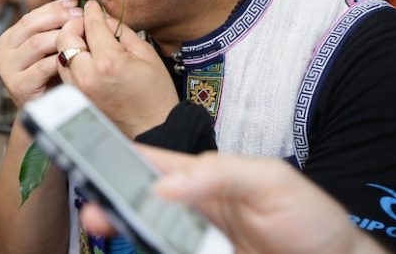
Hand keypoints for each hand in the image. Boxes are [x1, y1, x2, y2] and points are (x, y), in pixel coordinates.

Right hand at [0, 0, 81, 107]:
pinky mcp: (17, 85)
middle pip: (33, 25)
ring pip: (38, 43)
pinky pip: (43, 66)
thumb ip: (58, 28)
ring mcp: (8, 68)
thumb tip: (79, 5)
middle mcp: (4, 50)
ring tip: (83, 35)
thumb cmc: (52, 76)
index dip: (55, 8)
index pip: (33, 15)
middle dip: (60, 18)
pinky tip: (76, 58)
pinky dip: (61, 60)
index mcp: (11, 37)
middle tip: (82, 17)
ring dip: (63, 37)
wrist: (44, 112)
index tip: (76, 4)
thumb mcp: (52, 47)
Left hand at [56, 0, 177, 137]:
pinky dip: (70, 60)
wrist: (153, 128)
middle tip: (86, 23)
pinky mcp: (76, 98)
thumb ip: (122, 32)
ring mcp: (78, 89)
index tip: (92, 6)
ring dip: (70, 43)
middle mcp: (88, 76)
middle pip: (65, 37)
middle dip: (74, 25)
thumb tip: (104, 18)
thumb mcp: (146, 54)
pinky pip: (64, 71)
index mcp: (109, 62)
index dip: (91, 11)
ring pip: (60, 54)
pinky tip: (84, 58)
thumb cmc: (155, 92)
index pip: (90, 25)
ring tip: (85, 40)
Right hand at [81, 146, 387, 253]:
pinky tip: (135, 248)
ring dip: (125, 232)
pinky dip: (145, 248)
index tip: (86, 152)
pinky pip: (163, 251)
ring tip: (104, 227)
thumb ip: (220, 174)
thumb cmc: (309, 216)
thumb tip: (165, 184)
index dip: (117, 155)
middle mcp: (191, 210)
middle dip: (111, 201)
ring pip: (148, 236)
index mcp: (203, 177)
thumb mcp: (270, 181)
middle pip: (140, 204)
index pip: (152, 162)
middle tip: (93, 207)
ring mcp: (194, 242)